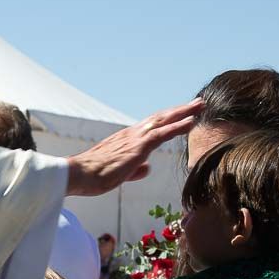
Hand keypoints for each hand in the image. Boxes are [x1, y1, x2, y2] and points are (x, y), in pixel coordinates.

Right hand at [65, 99, 203, 196]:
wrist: (78, 174)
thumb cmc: (93, 176)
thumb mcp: (119, 173)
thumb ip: (135, 170)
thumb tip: (147, 168)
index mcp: (127, 140)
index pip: (152, 126)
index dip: (169, 119)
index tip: (184, 114)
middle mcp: (132, 134)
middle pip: (161, 117)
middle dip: (180, 109)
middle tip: (198, 102)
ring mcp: (135, 138)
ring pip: (164, 120)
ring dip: (184, 112)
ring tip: (200, 105)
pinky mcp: (137, 147)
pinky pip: (162, 133)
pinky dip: (178, 126)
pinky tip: (192, 121)